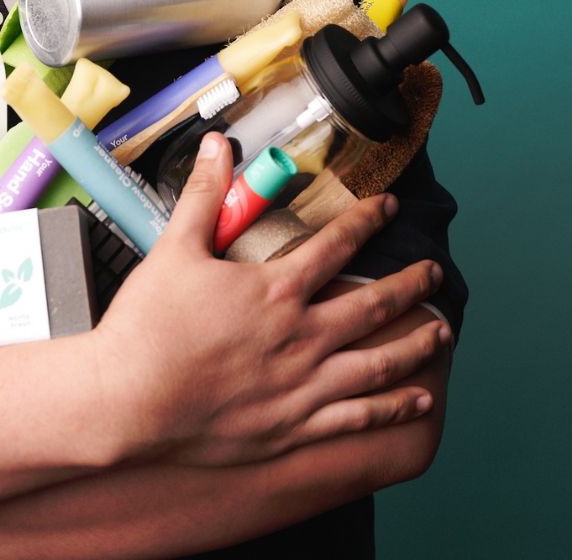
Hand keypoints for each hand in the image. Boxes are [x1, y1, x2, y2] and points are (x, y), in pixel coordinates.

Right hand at [94, 132, 448, 467]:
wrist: (130, 401)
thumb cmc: (149, 328)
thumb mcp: (174, 249)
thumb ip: (205, 195)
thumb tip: (219, 147)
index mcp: (274, 290)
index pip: (335, 245)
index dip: (366, 221)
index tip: (389, 209)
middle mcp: (300, 336)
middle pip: (372, 303)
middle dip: (410, 284)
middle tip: (434, 273)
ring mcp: (302, 385)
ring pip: (378, 362)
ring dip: (416, 344)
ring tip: (441, 333)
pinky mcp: (294, 426)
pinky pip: (359, 417)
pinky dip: (395, 407)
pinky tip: (418, 399)